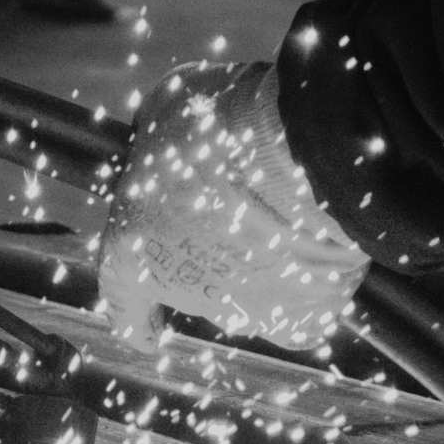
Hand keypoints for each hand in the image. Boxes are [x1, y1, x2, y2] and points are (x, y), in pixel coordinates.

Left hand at [96, 61, 368, 352]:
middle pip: (198, 285)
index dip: (132, 318)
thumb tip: (166, 133)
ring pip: (252, 298)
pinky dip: (312, 286)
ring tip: (289, 217)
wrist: (297, 151)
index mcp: (131, 251)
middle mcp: (182, 291)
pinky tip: (322, 252)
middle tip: (244, 208)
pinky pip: (304, 309)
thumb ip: (159, 135)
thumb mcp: (165, 108)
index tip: (142, 335)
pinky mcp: (300, 319)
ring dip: (265, 266)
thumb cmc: (220, 126)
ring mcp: (242, 312)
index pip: (121, 299)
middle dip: (218, 255)